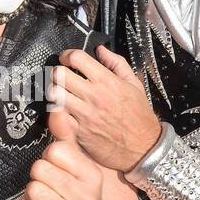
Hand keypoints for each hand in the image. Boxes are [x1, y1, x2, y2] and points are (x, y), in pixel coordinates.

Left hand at [19, 110, 105, 199]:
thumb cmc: (78, 192)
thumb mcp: (78, 164)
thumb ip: (65, 137)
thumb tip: (56, 108)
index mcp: (91, 174)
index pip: (56, 151)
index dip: (50, 157)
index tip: (57, 166)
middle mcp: (85, 195)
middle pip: (39, 169)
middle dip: (40, 175)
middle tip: (51, 184)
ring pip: (32, 189)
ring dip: (33, 193)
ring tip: (47, 197)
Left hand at [51, 45, 162, 172]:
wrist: (144, 149)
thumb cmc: (139, 117)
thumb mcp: (134, 85)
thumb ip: (116, 63)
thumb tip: (101, 50)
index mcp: (107, 82)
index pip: (77, 58)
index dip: (67, 55)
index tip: (66, 58)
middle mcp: (94, 96)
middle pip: (59, 74)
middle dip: (57, 72)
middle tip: (61, 76)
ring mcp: (84, 114)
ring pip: (54, 93)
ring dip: (54, 91)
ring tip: (60, 93)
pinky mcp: (78, 132)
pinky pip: (56, 116)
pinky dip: (56, 111)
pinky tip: (62, 110)